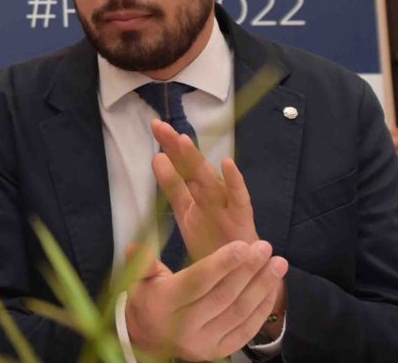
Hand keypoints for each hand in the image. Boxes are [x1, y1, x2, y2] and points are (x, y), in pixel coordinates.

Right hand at [126, 240, 287, 360]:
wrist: (147, 338)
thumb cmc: (148, 300)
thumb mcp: (138, 280)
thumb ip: (141, 263)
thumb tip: (135, 247)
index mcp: (162, 305)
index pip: (197, 283)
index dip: (221, 264)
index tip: (242, 245)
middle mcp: (183, 327)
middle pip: (223, 296)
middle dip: (248, 270)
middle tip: (265, 247)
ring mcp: (203, 343)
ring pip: (239, 312)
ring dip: (262, 286)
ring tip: (278, 263)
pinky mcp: (218, 352)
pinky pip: (246, 329)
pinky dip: (262, 307)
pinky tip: (273, 287)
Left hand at [151, 119, 258, 260]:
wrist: (240, 271)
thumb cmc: (215, 240)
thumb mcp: (187, 212)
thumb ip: (173, 187)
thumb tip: (156, 157)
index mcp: (197, 193)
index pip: (180, 165)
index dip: (168, 146)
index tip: (155, 125)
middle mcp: (212, 194)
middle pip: (192, 167)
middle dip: (177, 147)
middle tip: (161, 126)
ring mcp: (227, 205)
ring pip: (209, 180)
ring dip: (196, 160)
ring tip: (181, 140)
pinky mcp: (242, 219)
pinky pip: (239, 199)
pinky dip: (236, 182)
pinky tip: (228, 164)